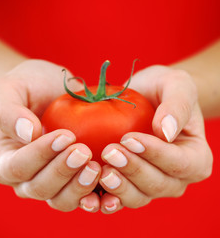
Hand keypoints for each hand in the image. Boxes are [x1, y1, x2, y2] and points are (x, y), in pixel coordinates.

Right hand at [0, 59, 100, 211]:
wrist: (50, 91)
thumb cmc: (28, 89)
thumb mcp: (9, 90)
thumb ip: (9, 111)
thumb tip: (28, 133)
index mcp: (4, 161)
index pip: (18, 166)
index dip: (41, 155)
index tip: (65, 135)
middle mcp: (26, 179)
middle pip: (41, 188)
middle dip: (63, 172)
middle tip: (84, 151)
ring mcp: (52, 183)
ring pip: (62, 199)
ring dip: (80, 187)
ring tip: (97, 167)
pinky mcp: (74, 181)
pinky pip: (84, 197)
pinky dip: (97, 196)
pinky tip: (110, 186)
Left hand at [84, 65, 212, 213]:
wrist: (146, 98)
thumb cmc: (164, 90)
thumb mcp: (177, 86)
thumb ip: (178, 106)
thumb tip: (166, 132)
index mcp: (195, 158)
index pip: (179, 163)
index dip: (155, 154)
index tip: (129, 138)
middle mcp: (176, 178)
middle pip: (157, 184)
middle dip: (132, 170)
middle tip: (109, 152)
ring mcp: (152, 185)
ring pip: (138, 197)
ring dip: (118, 187)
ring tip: (100, 170)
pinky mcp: (130, 185)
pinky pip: (119, 198)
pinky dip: (105, 199)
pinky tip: (90, 194)